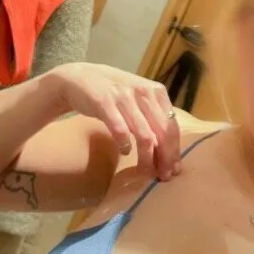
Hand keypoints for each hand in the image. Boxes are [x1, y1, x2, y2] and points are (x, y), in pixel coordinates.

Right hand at [51, 62, 180, 179]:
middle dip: (165, 158)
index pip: (171, 127)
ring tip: (146, 171)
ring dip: (147, 158)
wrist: (79, 77)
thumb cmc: (114, 93)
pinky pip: (120, 130)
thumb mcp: (139, 99)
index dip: (175, 151)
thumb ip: (155, 117)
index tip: (175, 170)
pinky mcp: (104, 102)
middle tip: (164, 176)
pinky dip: (124, 144)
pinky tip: (125, 152)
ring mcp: (124, 97)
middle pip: (162, 133)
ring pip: (144, 135)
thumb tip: (170, 150)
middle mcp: (143, 92)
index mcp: (156, 92)